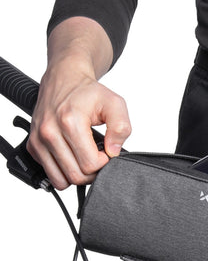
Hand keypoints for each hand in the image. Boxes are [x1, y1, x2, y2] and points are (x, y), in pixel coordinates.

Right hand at [27, 59, 130, 189]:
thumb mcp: (114, 104)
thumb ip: (121, 128)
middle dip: (92, 172)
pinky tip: (73, 158)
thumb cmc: (88, 93)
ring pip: (61, 180)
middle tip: (98, 158)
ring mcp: (39, 140)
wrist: (64, 79)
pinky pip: (51, 175)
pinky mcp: (33, 146)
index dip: (104, 163)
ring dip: (78, 175)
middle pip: (76, 175)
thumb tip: (114, 151)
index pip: (90, 164)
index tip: (106, 152)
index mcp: (70, 122)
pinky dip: (64, 173)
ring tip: (86, 160)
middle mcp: (50, 132)